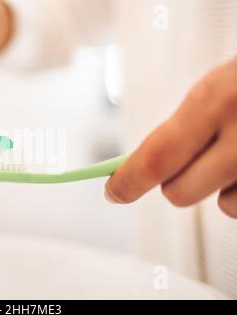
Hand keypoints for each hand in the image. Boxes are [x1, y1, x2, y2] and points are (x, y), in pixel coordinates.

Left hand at [105, 58, 236, 217]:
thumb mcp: (219, 87)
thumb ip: (184, 127)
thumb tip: (137, 169)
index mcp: (218, 100)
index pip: (155, 158)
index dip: (126, 182)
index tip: (113, 192)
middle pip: (179, 193)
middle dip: (173, 182)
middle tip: (186, 162)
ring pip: (221, 205)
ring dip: (219, 186)